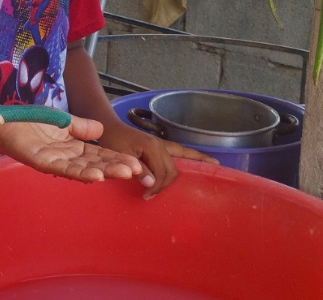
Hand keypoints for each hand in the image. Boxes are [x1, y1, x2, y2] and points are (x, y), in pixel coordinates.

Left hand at [0, 113, 143, 181]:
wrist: (5, 121)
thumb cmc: (31, 121)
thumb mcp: (63, 122)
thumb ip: (81, 127)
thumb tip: (102, 131)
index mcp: (73, 148)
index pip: (100, 155)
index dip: (117, 159)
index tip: (137, 163)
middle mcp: (67, 157)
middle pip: (96, 164)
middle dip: (116, 167)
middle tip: (138, 171)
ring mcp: (55, 161)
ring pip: (84, 169)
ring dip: (104, 172)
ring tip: (124, 173)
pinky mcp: (42, 162)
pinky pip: (64, 169)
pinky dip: (80, 172)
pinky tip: (96, 175)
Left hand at [97, 123, 217, 197]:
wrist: (109, 126)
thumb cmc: (113, 141)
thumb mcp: (122, 156)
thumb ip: (138, 169)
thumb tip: (153, 184)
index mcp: (153, 147)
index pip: (163, 173)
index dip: (157, 187)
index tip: (147, 196)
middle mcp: (162, 144)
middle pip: (173, 169)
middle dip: (167, 184)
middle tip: (154, 195)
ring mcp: (163, 143)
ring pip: (184, 157)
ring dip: (195, 164)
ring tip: (212, 168)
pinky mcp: (161, 145)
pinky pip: (181, 152)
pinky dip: (193, 156)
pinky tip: (204, 160)